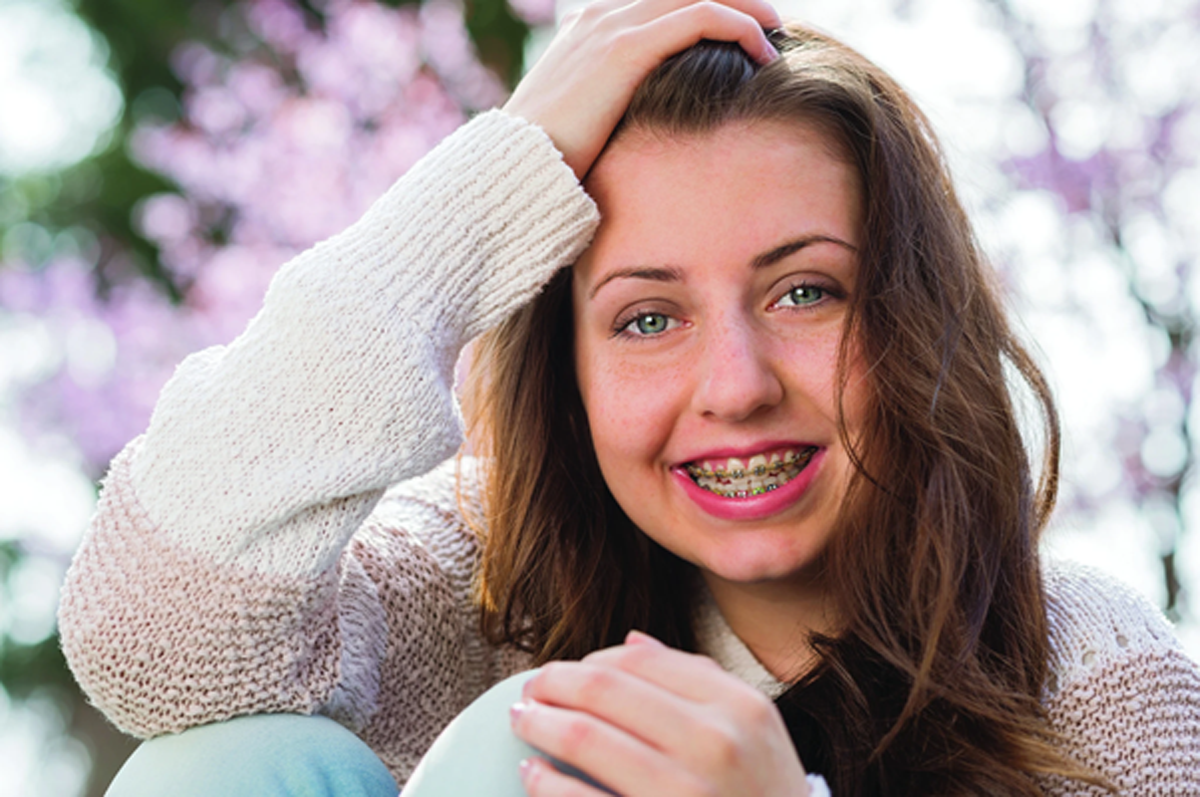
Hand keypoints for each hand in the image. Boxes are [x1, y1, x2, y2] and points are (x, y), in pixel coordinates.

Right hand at [503, 0, 780, 179]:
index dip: (705, 8)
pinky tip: (764, 52)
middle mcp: (602, 16)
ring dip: (747, 9)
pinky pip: (700, 19)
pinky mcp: (625, 50)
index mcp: (591, 28)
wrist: (513, 171)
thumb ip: (613, 109)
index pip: (660, 1)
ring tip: (776, 33)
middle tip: (771, 23)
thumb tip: (641, 131)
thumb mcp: (583, 125)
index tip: (742, 32)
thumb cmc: (547, 162)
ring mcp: (612, 27)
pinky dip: (739, 27)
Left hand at [510, 631, 810, 796]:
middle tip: (528, 691)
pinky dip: (546, 784)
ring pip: (584, 738)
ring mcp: (686, 792)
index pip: (641, 661)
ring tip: (521, 722)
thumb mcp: (754, 730)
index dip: (591, 662)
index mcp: (738, 707)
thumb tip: (632, 642)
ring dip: (539, 724)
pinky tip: (532, 775)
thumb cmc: (764, 796)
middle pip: (605, 691)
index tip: (567, 673)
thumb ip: (699, 680)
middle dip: (553, 684)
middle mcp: (715, 744)